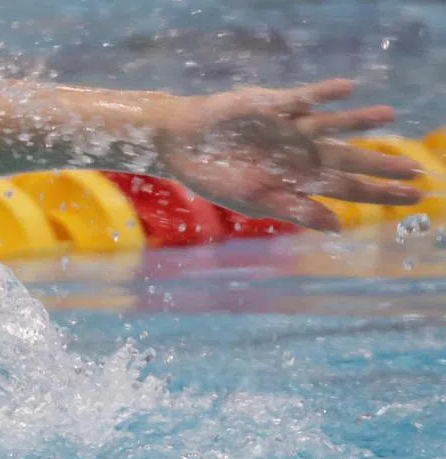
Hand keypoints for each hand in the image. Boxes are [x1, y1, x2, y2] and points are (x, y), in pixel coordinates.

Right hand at [157, 79, 421, 230]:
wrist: (183, 146)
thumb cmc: (215, 175)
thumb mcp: (255, 200)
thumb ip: (296, 210)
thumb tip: (338, 226)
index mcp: (298, 179)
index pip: (349, 188)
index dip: (380, 194)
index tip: (414, 199)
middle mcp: (301, 153)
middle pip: (349, 160)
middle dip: (382, 166)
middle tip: (418, 173)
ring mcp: (289, 128)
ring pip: (332, 125)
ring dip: (359, 122)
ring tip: (389, 116)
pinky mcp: (272, 106)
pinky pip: (303, 98)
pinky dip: (323, 94)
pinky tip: (346, 89)